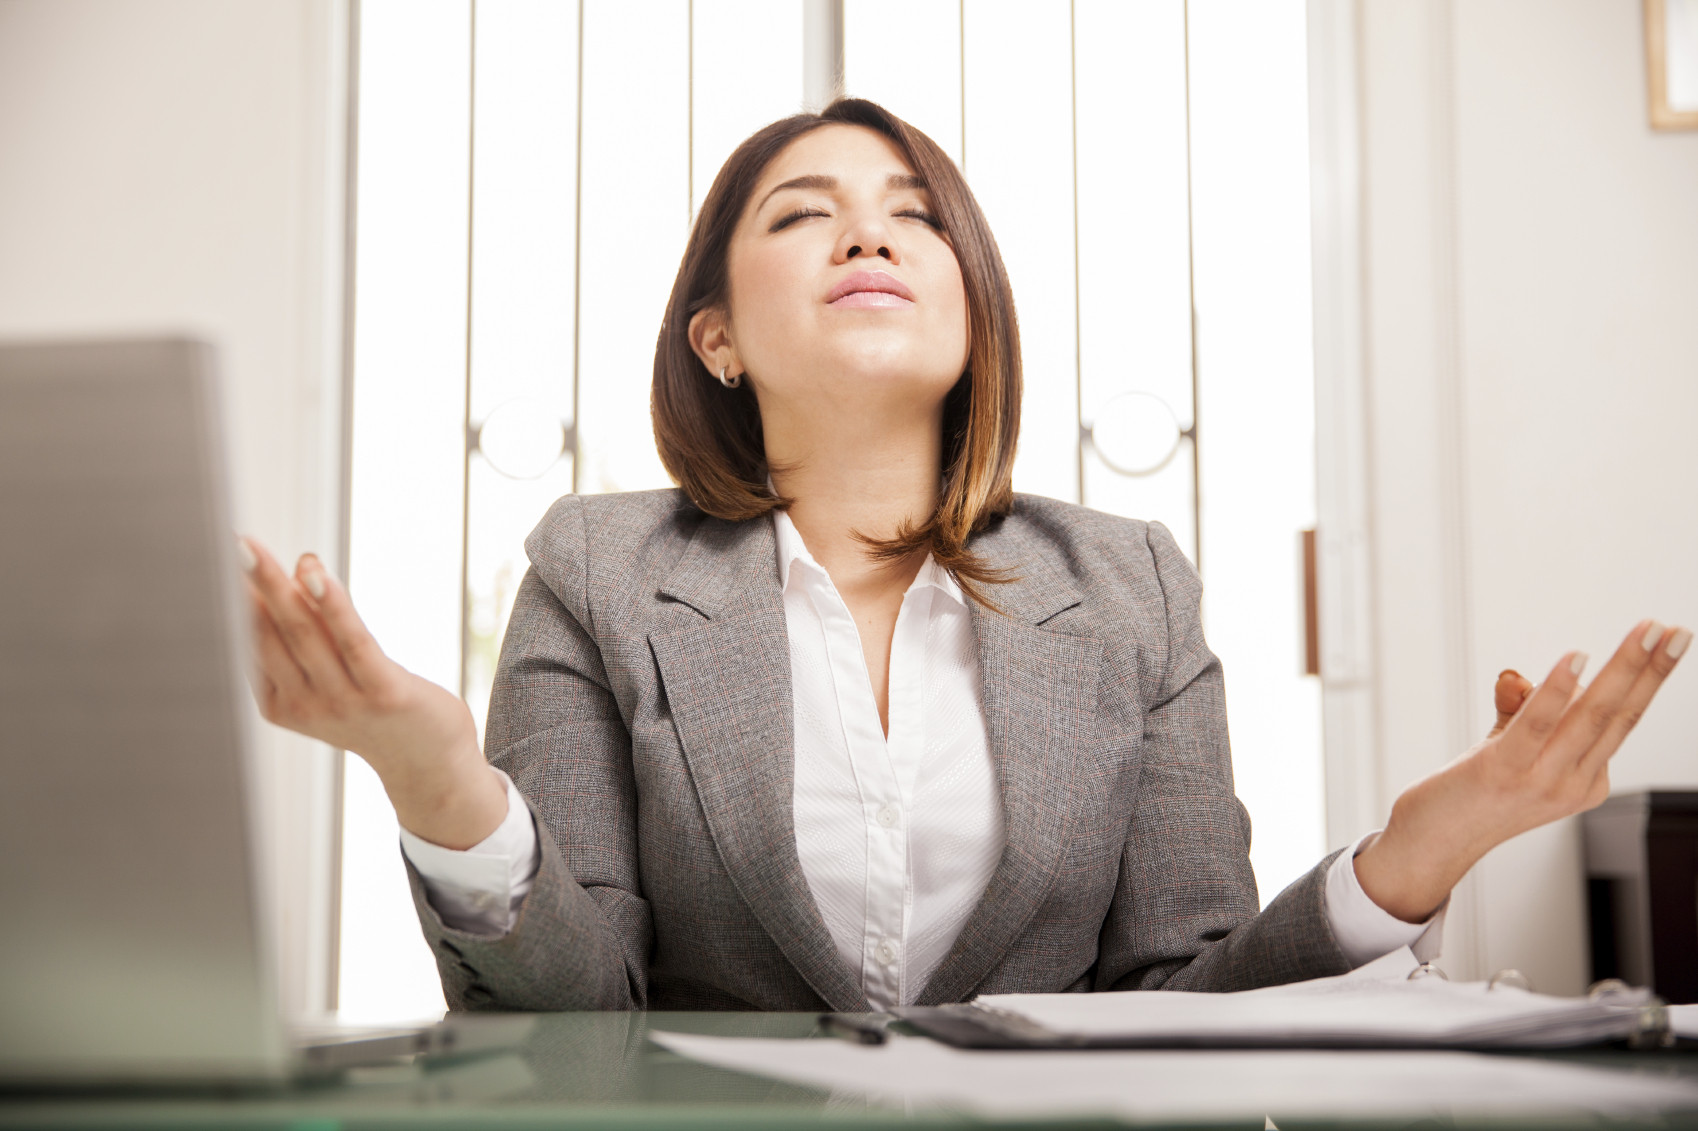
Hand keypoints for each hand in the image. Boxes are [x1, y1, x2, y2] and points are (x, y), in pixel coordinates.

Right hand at [238, 537, 505, 848]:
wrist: (430, 765)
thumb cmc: (377, 712)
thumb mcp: (329, 677)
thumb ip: (309, 634)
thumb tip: (291, 572)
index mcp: (280, 704)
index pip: (250, 643)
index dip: (234, 599)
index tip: (215, 555)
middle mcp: (305, 705)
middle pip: (269, 634)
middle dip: (247, 586)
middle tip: (226, 544)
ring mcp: (342, 702)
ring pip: (302, 633)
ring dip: (277, 586)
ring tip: (252, 550)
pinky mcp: (382, 692)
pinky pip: (351, 641)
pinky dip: (331, 605)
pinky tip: (315, 574)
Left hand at [1353, 619, 1689, 922]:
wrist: (1432, 844)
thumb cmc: (1471, 796)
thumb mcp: (1506, 747)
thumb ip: (1518, 710)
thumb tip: (1516, 675)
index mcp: (1585, 779)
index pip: (1622, 720)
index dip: (1648, 679)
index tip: (1672, 640)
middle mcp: (1573, 783)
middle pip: (1620, 716)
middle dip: (1651, 669)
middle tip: (1675, 631)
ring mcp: (1542, 781)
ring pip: (1591, 716)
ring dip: (1622, 669)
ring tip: (1647, 632)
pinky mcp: (1502, 772)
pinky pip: (1537, 726)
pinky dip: (1557, 691)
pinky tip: (1575, 659)